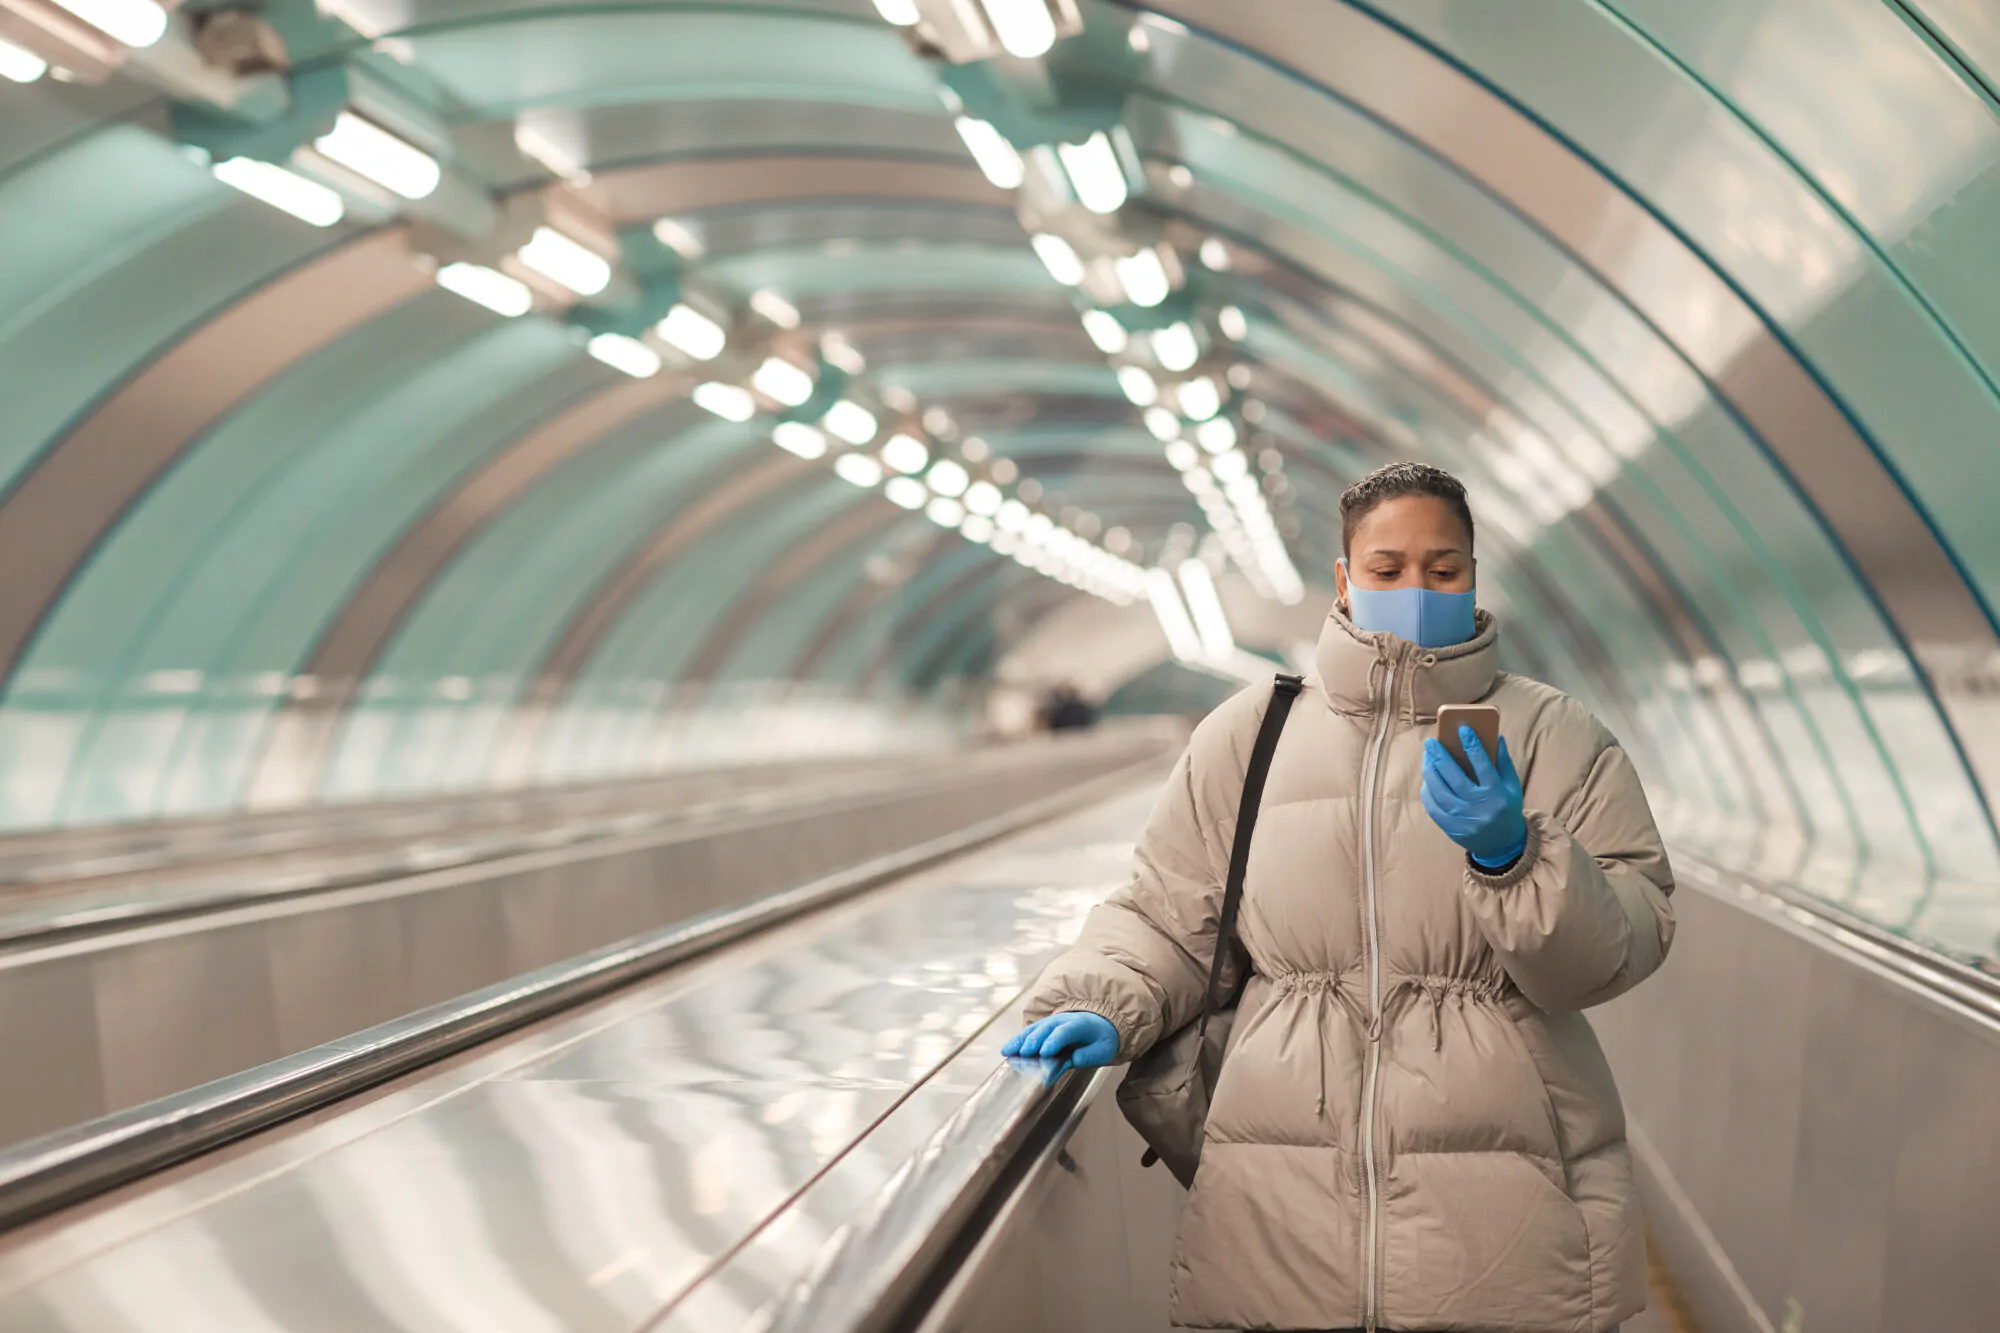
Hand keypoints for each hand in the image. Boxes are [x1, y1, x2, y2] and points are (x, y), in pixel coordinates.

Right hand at [1001, 1011, 1118, 1078]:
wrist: (1101, 1024)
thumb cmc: (1101, 1039)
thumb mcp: (1102, 1050)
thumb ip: (1087, 1056)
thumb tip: (1071, 1061)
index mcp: (1079, 1025)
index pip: (1064, 1032)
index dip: (1054, 1041)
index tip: (1044, 1053)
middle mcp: (1062, 1020)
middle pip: (1045, 1029)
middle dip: (1034, 1041)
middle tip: (1024, 1054)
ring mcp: (1051, 1022)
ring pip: (1033, 1029)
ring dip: (1020, 1040)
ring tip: (1008, 1052)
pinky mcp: (1043, 1028)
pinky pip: (1028, 1033)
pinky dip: (1017, 1041)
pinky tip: (1007, 1050)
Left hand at [1422, 726, 1527, 868]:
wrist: (1503, 844)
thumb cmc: (1507, 808)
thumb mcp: (1512, 786)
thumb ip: (1503, 762)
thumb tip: (1496, 736)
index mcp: (1497, 793)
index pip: (1483, 764)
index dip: (1472, 745)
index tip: (1462, 729)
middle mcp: (1480, 806)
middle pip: (1455, 777)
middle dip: (1440, 757)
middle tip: (1431, 742)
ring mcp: (1464, 820)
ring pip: (1440, 792)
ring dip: (1430, 772)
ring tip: (1427, 758)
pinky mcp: (1452, 829)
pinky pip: (1433, 808)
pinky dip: (1428, 792)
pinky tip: (1427, 780)